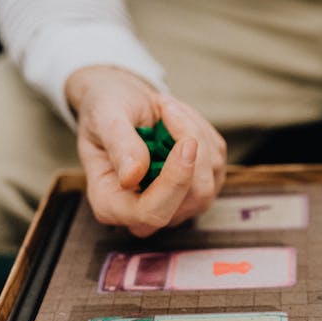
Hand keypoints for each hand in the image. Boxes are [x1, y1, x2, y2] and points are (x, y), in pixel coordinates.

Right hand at [66, 65, 226, 236]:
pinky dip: (202, 135)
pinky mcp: (199, 189)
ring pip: (210, 179)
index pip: (153, 212)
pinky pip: (216, 164)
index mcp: (111, 205)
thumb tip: (132, 177)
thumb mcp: (105, 116)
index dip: (175, 182)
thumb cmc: (107, 110)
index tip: (186, 143)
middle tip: (166, 107)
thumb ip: (118, 145)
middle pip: (194, 197)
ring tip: (167, 109)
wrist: (122, 104)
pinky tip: (178, 122)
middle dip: (192, 146)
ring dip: (195, 134)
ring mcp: (176, 206)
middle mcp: (145, 215)